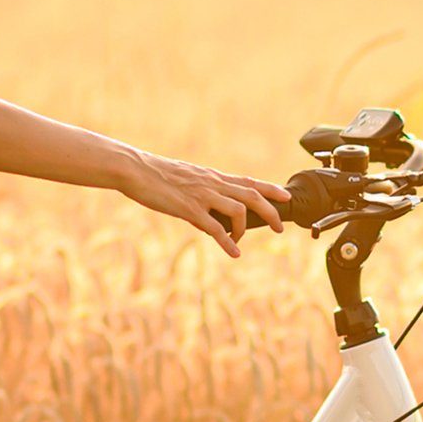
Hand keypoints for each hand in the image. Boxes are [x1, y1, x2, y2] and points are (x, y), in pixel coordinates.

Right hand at [122, 152, 289, 256]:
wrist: (136, 170)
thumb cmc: (157, 175)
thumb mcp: (187, 180)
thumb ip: (203, 195)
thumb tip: (210, 219)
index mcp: (213, 177)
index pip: (248, 181)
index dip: (270, 189)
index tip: (286, 196)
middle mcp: (213, 184)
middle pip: (252, 195)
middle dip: (270, 211)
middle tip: (280, 227)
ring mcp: (203, 196)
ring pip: (239, 209)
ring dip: (245, 229)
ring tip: (241, 241)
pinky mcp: (190, 209)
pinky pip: (215, 227)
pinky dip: (228, 241)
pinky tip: (234, 252)